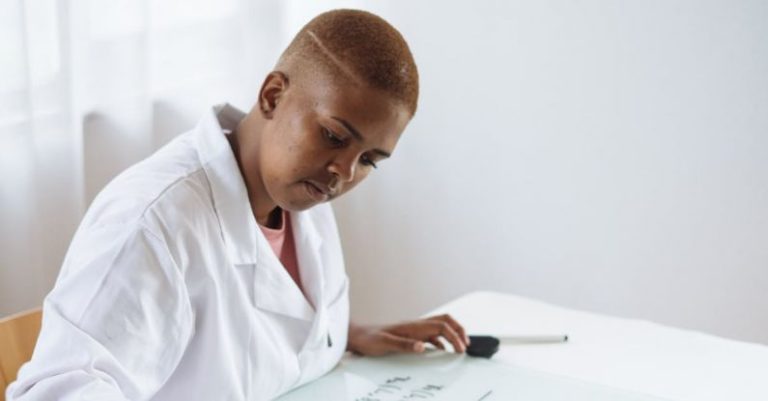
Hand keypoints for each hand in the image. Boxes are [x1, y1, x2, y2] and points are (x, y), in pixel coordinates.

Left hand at [347, 314, 469, 356]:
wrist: (357, 335)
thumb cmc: (369, 339)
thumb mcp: (385, 343)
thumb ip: (404, 345)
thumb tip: (423, 347)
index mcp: (413, 326)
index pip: (441, 326)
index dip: (454, 336)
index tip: (461, 349)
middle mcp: (416, 325)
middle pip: (445, 321)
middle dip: (459, 330)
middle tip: (467, 344)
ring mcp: (413, 329)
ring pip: (439, 327)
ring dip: (452, 334)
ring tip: (459, 347)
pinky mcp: (410, 335)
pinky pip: (431, 336)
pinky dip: (441, 341)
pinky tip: (441, 351)